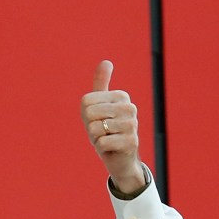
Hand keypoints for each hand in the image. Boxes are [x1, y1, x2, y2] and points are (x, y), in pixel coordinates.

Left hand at [80, 60, 145, 192]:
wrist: (120, 157)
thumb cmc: (106, 129)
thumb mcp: (99, 106)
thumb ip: (101, 84)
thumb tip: (106, 61)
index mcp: (121, 96)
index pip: (86, 102)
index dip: (86, 116)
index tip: (98, 121)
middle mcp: (130, 108)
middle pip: (90, 114)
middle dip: (90, 127)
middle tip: (102, 132)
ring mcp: (132, 124)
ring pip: (95, 129)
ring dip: (96, 138)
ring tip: (107, 139)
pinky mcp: (131, 142)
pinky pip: (101, 143)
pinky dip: (101, 148)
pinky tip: (111, 148)